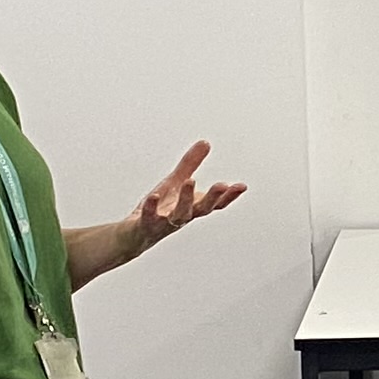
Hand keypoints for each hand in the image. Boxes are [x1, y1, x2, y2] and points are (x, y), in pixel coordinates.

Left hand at [124, 141, 245, 252]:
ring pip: (179, 214)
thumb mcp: (176, 182)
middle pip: (201, 209)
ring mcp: (165, 222)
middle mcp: (183, 216)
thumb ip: (191, 164)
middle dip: (212, 197)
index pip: (215, 203)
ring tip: (190, 181)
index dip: (229, 196)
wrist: (136, 235)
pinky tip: (154, 196)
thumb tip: (205, 143)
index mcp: (192, 206)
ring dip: (186, 199)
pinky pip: (150, 217)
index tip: (241, 186)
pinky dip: (152, 208)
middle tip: (222, 185)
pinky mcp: (146, 225)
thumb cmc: (160, 209)